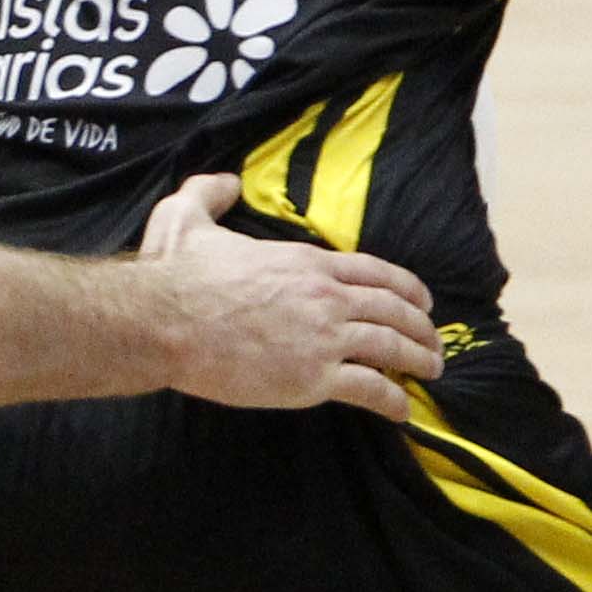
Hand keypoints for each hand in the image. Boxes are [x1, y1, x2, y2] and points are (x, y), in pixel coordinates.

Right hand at [138, 174, 442, 417]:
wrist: (159, 323)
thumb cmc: (173, 275)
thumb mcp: (184, 217)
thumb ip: (209, 193)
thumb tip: (228, 181)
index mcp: (305, 263)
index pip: (376, 273)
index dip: (408, 288)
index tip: (422, 302)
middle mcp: (326, 298)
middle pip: (394, 311)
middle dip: (421, 327)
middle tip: (432, 342)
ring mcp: (323, 339)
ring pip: (392, 348)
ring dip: (418, 360)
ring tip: (429, 371)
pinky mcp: (312, 379)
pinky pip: (369, 389)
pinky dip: (393, 401)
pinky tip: (401, 410)